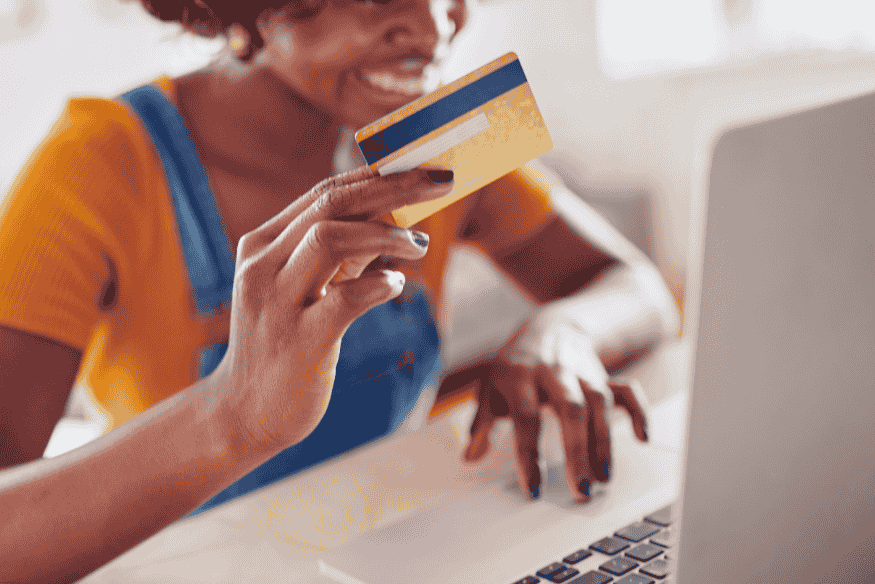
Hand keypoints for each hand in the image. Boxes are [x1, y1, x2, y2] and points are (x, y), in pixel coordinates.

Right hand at [211, 166, 453, 454]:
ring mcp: (279, 304)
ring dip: (386, 235)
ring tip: (419, 245)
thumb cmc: (283, 345)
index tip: (423, 171)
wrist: (243, 413)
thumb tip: (391, 219)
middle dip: (393, 188)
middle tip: (441, 183)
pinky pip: (345, 300)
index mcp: (263, 246)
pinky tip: (397, 284)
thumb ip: (338, 254)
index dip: (379, 176)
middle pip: (331, 205)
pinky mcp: (300, 343)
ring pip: (330, 239)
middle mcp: (264, 267)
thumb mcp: (303, 288)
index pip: (325, 193)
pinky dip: (380, 284)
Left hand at [460, 312, 648, 501]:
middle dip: (577, 450)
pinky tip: (642, 439)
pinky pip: (626, 390)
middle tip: (581, 490)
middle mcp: (553, 371)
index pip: (525, 417)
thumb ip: (482, 423)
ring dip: (604, 441)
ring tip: (603, 478)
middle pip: (570, 409)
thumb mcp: (490, 387)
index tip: (534, 489)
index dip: (529, 453)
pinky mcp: (603, 375)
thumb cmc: (514, 367)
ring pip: (599, 402)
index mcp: (519, 375)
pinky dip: (638, 412)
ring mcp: (581, 372)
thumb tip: (470, 457)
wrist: (547, 328)